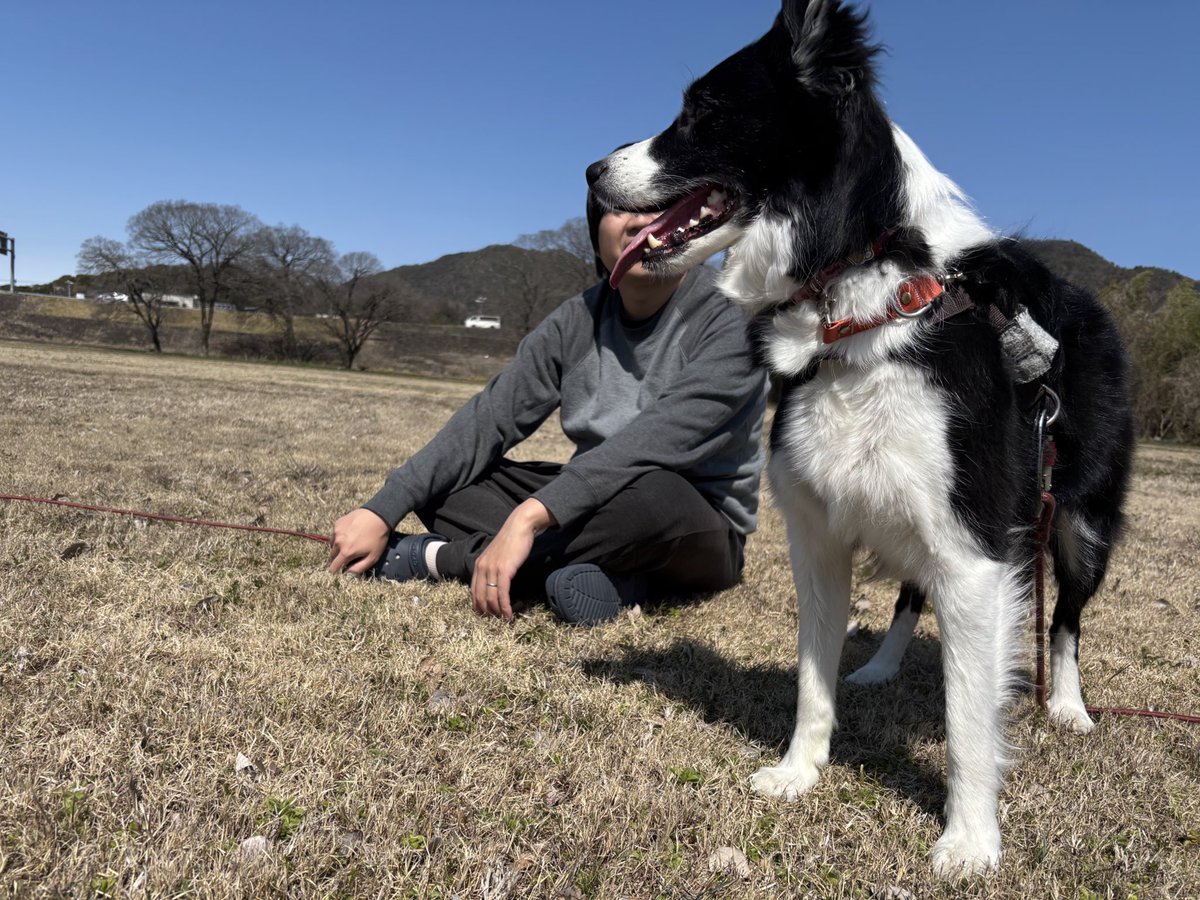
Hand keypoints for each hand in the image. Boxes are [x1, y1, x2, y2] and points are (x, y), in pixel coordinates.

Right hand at [328, 508, 390, 574]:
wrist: (378, 516)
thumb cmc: (377, 538)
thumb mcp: (373, 557)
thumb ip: (359, 568)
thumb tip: (347, 573)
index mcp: (346, 552)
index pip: (333, 567)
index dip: (335, 571)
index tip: (339, 570)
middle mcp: (338, 542)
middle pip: (332, 555)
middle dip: (338, 558)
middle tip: (349, 554)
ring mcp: (336, 531)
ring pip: (332, 544)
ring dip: (338, 546)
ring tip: (350, 543)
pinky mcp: (338, 523)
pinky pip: (335, 534)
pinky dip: (339, 536)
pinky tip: (350, 533)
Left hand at [471, 499, 554, 620]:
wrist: (519, 527)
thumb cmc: (511, 541)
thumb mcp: (497, 555)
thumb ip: (492, 568)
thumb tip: (495, 582)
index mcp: (478, 565)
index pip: (473, 591)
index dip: (477, 606)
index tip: (483, 616)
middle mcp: (482, 568)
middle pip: (480, 597)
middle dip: (486, 612)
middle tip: (494, 623)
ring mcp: (492, 569)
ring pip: (491, 597)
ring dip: (497, 612)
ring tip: (503, 621)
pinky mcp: (504, 570)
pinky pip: (502, 593)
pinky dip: (505, 606)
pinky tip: (509, 614)